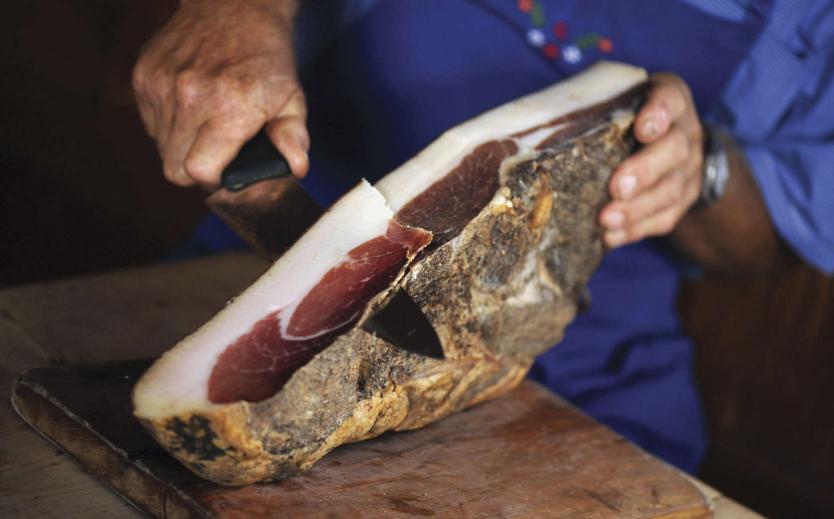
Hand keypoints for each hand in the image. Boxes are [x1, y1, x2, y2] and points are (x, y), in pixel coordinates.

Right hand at [132, 0, 306, 188]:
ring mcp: (161, 85)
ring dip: (182, 146)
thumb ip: (294, 138)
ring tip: (206, 126)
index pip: (199, 171)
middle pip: (175, 168)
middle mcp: (189, 97)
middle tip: (217, 156)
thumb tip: (296, 168)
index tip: (225, 173)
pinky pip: (150, 122)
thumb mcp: (292, 97)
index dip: (212, 181)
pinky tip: (191, 108)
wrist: (234, 5)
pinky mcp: (144, 75)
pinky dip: (168, 124)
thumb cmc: (267, 57)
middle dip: (195, 170)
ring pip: (161, 147)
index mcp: (229, 108)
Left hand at [599, 73, 703, 246]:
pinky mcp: (681, 201)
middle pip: (674, 151)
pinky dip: (635, 229)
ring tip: (606, 220)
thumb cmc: (629, 117)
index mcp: (669, 100)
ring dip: (636, 209)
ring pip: (669, 191)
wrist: (672, 145)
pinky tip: (610, 236)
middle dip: (644, 171)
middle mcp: (685, 133)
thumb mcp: (619, 101)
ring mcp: (688, 170)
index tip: (642, 128)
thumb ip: (593, 108)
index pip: (670, 99)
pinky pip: (664, 218)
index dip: (659, 114)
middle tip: (616, 188)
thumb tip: (530, 126)